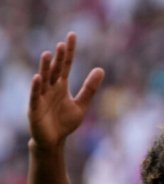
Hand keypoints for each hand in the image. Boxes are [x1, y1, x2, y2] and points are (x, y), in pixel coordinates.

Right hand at [28, 33, 104, 149]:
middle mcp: (50, 88)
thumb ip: (90, 88)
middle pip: (55, 70)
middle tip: (62, 44)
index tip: (72, 36)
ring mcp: (41, 97)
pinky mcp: (35, 108)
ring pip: (43, 80)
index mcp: (61, 86)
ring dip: (45, 68)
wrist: (54, 140)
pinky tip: (38, 77)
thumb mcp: (82, 105)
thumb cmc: (65, 122)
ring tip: (48, 54)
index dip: (69, 52)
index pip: (66, 65)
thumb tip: (101, 69)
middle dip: (59, 58)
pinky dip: (36, 87)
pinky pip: (35, 96)